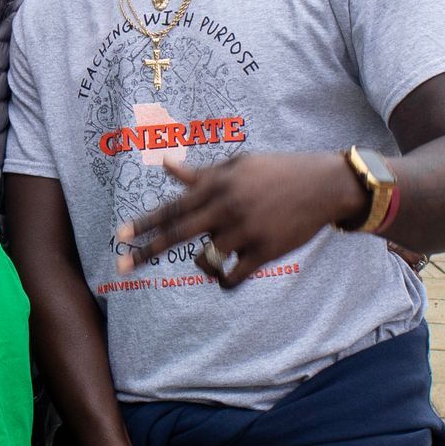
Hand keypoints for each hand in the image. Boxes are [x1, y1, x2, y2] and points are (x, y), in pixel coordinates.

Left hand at [117, 150, 360, 290]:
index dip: (144, 223)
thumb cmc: (276, 172)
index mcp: (218, 185)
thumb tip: (166, 165)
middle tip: (122, 268)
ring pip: (206, 260)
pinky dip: (224, 280)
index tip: (121, 236)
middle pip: (178, 234)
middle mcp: (227, 207)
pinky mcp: (265, 251)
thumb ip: (202, 173)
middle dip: (146, 252)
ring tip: (213, 260)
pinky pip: (232, 276)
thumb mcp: (238, 165)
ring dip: (202, 265)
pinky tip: (226, 276)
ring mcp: (246, 231)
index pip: (173, 207)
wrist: (323, 184)